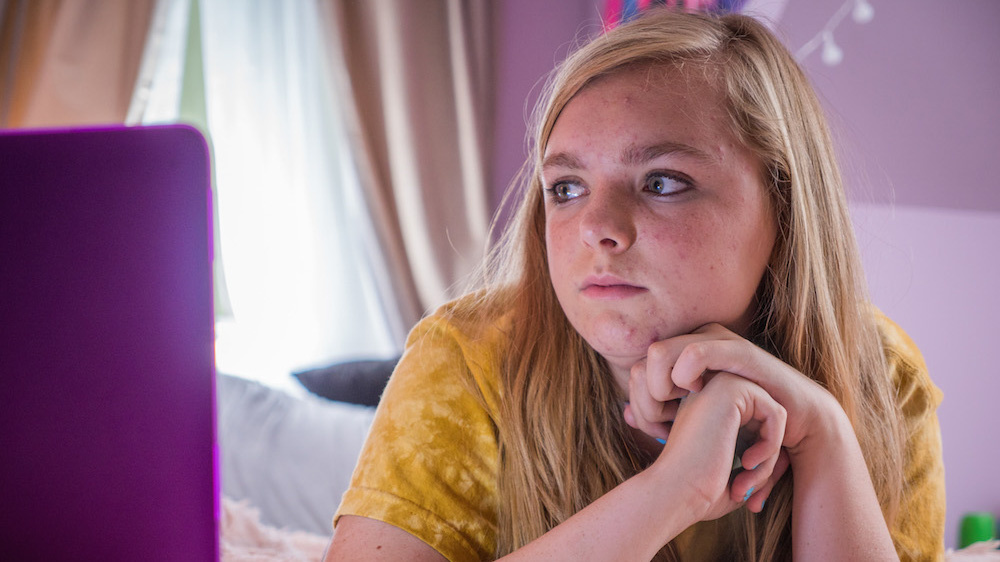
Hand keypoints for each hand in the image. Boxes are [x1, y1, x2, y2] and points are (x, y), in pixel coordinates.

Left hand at [630, 323, 848, 460]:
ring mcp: (717, 342)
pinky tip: (695, 396)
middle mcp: (696, 341)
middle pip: (643, 360)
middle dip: (646, 397)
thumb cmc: (746, 427)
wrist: (798, 425)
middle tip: (663, 422)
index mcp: (683, 356)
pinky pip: (694, 353)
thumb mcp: (698, 423)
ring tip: (677, 409)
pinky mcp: (737, 350)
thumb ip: (662, 418)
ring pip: (659, 353)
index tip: (656, 429)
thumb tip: (626, 412)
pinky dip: (684, 376)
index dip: (640, 403)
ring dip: (659, 388)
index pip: (638, 371)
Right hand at [648, 372, 786, 520]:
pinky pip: (777, 413)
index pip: (755, 428)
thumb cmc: (700, 491)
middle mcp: (710, 392)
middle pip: (765, 420)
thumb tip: (789, 456)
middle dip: (766, 459)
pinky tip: (748, 463)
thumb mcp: (738, 476)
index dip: (760, 462)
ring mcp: (718, 385)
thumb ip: (762, 462)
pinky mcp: (730, 388)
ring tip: (747, 481)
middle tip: (747, 489)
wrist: (674, 493)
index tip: (744, 491)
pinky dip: (772, 445)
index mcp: (707, 409)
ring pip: (773, 416)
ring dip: (770, 455)